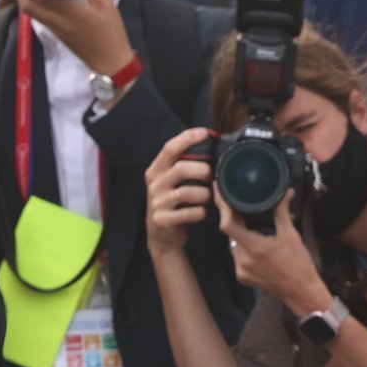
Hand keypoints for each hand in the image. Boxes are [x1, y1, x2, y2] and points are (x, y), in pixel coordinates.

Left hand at [17, 0, 135, 79]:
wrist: (110, 61)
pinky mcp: (56, 35)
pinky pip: (40, 18)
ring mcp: (56, 30)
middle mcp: (60, 22)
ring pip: (32, 13)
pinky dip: (35, 6)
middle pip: (29, 6)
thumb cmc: (111, 32)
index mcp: (74, 13)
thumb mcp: (106, 4)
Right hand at [145, 129, 215, 257]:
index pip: (170, 148)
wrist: (162, 235)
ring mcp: (156, 202)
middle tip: (212, 176)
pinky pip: (187, 213)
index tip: (205, 132)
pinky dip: (200, 213)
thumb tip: (210, 142)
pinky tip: (202, 213)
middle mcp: (154, 183)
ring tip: (208, 197)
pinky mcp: (162, 220)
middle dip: (202, 170)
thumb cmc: (173, 202)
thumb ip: (185, 164)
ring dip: (203, 194)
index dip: (187, 138)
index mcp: (157, 169)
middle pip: (180, 168)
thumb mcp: (173, 181)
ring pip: (185, 192)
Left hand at [216, 193, 329, 313]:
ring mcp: (241, 270)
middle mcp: (243, 260)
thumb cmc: (298, 265)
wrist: (300, 291)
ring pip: (232, 243)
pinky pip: (237, 255)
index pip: (227, 225)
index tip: (220, 193)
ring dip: (238, 232)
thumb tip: (287, 193)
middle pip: (229, 232)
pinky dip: (242, 246)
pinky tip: (252, 242)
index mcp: (255, 248)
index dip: (222, 207)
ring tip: (247, 221)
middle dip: (233, 217)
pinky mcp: (242, 277)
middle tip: (237, 202)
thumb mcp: (291, 236)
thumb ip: (282, 212)